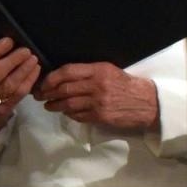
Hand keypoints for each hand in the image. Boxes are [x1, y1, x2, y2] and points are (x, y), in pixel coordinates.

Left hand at [37, 63, 159, 129]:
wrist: (147, 102)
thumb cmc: (126, 85)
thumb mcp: (110, 71)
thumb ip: (88, 73)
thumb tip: (63, 77)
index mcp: (99, 70)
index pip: (68, 72)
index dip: (51, 78)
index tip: (43, 83)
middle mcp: (97, 85)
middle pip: (64, 89)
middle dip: (47, 93)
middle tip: (39, 96)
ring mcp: (98, 102)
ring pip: (67, 104)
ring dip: (54, 105)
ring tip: (48, 105)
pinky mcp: (100, 116)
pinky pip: (77, 115)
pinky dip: (68, 114)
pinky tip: (66, 113)